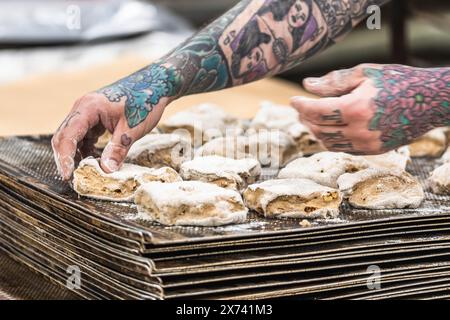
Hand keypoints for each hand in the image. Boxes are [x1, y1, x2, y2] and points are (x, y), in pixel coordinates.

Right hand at [52, 88, 169, 180]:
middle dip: (66, 157)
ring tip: (84, 173)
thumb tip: (107, 171)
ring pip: (72, 136)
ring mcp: (88, 112)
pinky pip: (83, 135)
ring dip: (75, 154)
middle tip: (72, 179)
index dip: (65, 157)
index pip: (67, 135)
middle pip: (64, 136)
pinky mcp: (95, 117)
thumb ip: (118, 150)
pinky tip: (93, 161)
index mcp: (88, 107)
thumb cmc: (145, 102)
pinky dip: (85, 149)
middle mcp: (83, 108)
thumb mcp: (131, 129)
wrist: (156, 84)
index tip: (68, 176)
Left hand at [290, 64, 449, 154]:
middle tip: (300, 109)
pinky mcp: (373, 151)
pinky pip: (342, 148)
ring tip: (310, 119)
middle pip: (319, 129)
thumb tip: (307, 85)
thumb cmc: (399, 81)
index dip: (301, 106)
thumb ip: (334, 81)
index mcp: (356, 108)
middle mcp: (360, 131)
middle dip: (305, 119)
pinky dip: (330, 139)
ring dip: (315, 131)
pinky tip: (327, 129)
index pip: (316, 111)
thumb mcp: (366, 73)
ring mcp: (367, 144)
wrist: (431, 101)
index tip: (293, 100)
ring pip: (328, 142)